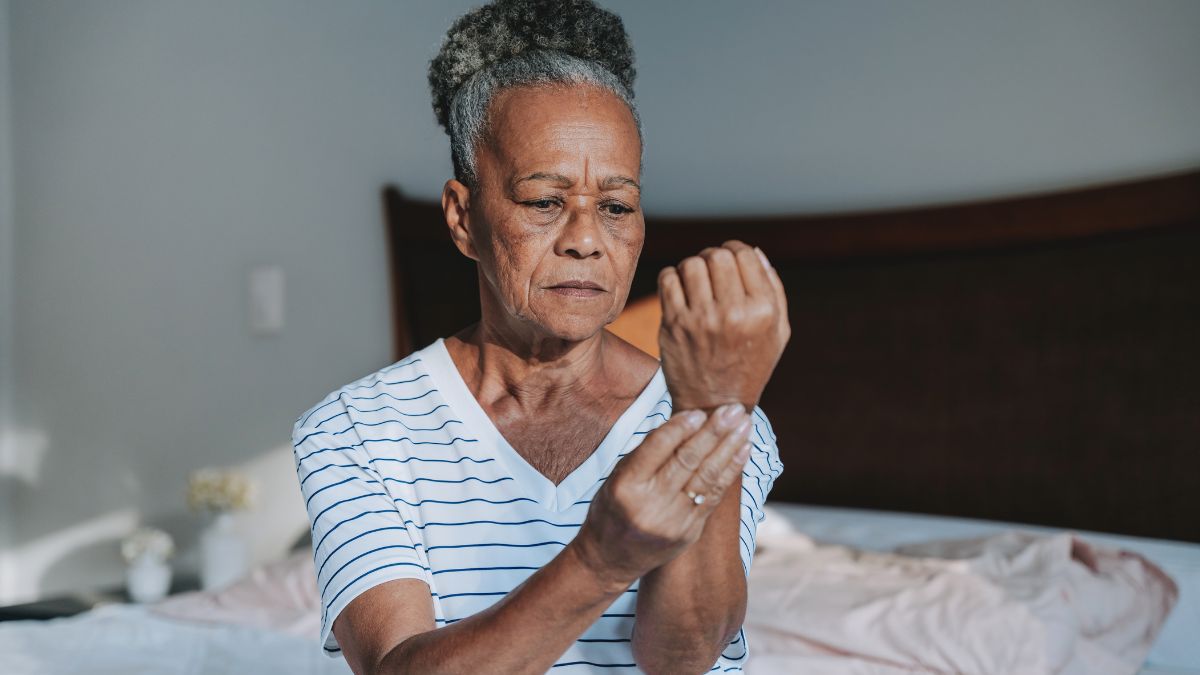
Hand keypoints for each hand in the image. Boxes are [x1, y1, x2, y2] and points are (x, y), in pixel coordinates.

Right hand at [572, 405, 752, 588]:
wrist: (610, 559)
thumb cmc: (612, 509)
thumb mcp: (616, 478)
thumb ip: (646, 453)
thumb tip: (683, 422)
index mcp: (626, 487)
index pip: (657, 448)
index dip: (681, 427)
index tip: (700, 411)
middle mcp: (650, 504)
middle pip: (687, 461)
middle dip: (714, 432)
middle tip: (733, 409)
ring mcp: (672, 521)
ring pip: (706, 477)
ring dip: (729, 448)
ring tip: (745, 425)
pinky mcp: (689, 532)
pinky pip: (713, 497)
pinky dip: (730, 471)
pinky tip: (742, 451)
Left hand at [657, 240, 790, 410]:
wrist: (715, 404)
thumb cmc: (750, 364)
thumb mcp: (778, 332)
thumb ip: (773, 289)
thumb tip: (755, 252)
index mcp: (762, 311)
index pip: (744, 254)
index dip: (735, 250)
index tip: (731, 260)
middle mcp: (732, 314)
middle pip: (716, 255)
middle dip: (713, 256)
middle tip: (712, 270)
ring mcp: (700, 320)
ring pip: (690, 264)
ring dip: (692, 267)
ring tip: (695, 282)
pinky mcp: (674, 325)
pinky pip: (667, 279)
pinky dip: (672, 277)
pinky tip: (680, 291)